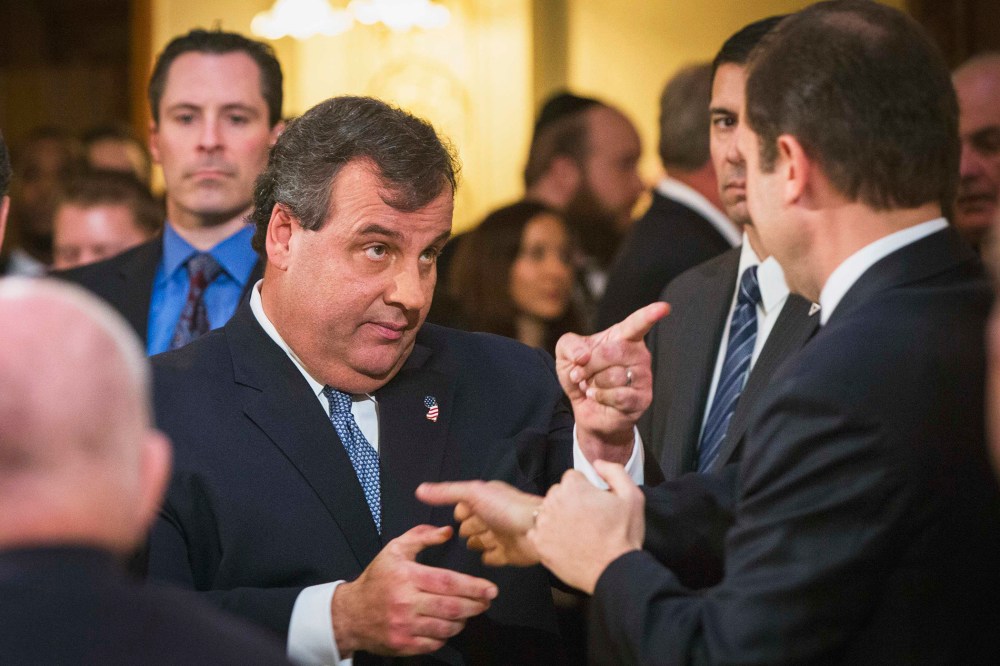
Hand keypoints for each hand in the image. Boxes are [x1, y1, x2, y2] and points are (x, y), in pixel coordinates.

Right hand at [331, 524, 497, 655]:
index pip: (447, 582)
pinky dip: (446, 635)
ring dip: (462, 620)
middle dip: (475, 605)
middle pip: (451, 607)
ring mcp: (404, 626)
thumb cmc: (375, 580)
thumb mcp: (394, 550)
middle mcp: (406, 602)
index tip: (489, 588)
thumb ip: (421, 536)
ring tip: (467, 612)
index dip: (472, 586)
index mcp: (406, 576)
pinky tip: (448, 625)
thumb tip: (447, 531)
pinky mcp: (403, 644)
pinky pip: (434, 643)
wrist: (350, 613)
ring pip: (446, 627)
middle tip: (486, 601)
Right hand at [416, 480, 542, 566]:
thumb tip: (419, 490)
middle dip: (468, 528)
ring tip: (472, 545)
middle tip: (464, 532)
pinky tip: (484, 558)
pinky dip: (488, 557)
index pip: (466, 507)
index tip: (457, 517)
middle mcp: (493, 516)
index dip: (461, 512)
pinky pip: (493, 557)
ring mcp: (501, 536)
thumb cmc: (505, 508)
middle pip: (473, 525)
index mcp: (487, 499)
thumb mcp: (472, 494)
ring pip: (481, 541)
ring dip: (476, 543)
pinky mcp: (508, 554)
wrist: (536, 530)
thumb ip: (447, 493)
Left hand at [528, 462, 644, 593]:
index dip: (586, 490)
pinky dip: (548, 537)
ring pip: (548, 512)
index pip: (572, 478)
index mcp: (573, 487)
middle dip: (571, 502)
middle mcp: (554, 501)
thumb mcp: (632, 496)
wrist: (614, 570)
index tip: (594, 504)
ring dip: (559, 519)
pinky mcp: (539, 543)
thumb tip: (597, 463)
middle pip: (558, 493)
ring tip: (578, 534)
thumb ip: (614, 471)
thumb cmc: (623, 535)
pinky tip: (566, 544)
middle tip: (588, 521)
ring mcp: (544, 523)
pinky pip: (538, 532)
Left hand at [557, 302, 668, 459]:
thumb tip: (583, 356)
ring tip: (592, 386)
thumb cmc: (582, 374)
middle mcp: (639, 354)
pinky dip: (599, 397)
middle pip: (613, 351)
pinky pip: (617, 396)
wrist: (586, 407)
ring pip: (613, 376)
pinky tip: (597, 396)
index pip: (638, 323)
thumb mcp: (566, 354)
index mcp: (624, 336)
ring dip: (592, 383)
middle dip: (588, 364)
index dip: (650, 315)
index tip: (664, 308)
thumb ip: (570, 345)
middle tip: (580, 373)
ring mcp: (643, 377)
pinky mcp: (642, 399)